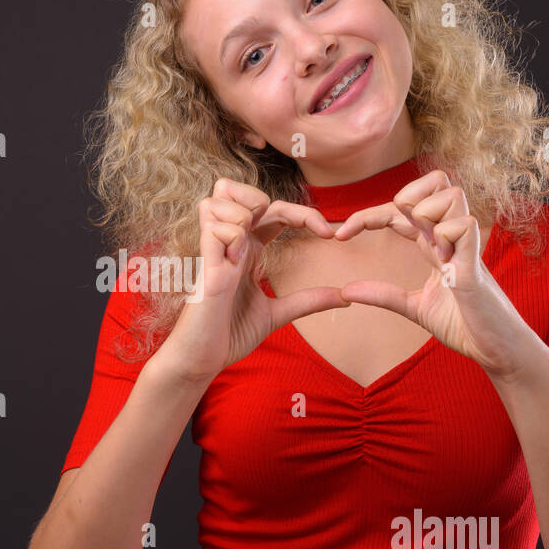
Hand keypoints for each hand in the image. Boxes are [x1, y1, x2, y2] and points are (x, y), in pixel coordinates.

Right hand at [156, 178, 350, 383]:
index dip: (304, 214)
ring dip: (244, 211)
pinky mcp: (205, 265)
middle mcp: (231, 243)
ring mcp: (215, 250)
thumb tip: (345, 297)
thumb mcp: (276, 315)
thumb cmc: (229, 334)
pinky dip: (232, 234)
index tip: (330, 235)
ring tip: (251, 244)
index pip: (274, 211)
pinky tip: (235, 260)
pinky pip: (216, 226)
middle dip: (270, 198)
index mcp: (248, 250)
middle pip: (240, 188)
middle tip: (290, 227)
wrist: (202, 360)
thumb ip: (307, 301)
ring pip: (221, 195)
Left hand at [332, 167, 542, 380]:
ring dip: (429, 213)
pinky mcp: (476, 263)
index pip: (400, 210)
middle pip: (436, 181)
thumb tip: (346, 290)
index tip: (339, 237)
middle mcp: (451, 238)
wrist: (496, 351)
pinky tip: (445, 262)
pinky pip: (464, 225)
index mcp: (435, 245)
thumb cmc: (464, 325)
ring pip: (452, 194)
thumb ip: (384, 296)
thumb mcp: (414, 308)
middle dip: (408, 195)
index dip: (368, 216)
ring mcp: (467, 246)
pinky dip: (447, 237)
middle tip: (396, 228)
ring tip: (428, 247)